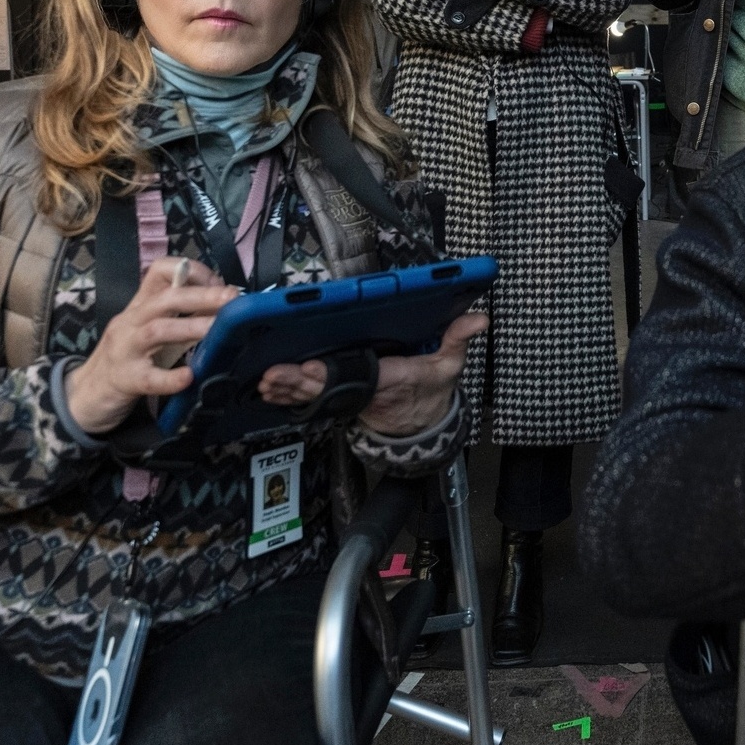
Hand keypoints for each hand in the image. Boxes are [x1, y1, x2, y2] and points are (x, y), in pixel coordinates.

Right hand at [66, 257, 236, 433]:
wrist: (86, 393)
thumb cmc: (127, 358)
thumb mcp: (151, 330)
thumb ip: (180, 316)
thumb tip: (224, 305)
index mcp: (140, 306)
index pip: (160, 271)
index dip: (192, 272)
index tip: (220, 285)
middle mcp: (131, 321)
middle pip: (165, 299)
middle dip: (200, 296)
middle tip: (231, 299)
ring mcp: (125, 350)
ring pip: (157, 331)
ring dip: (191, 326)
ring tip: (219, 329)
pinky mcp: (124, 380)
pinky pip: (148, 378)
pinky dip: (169, 378)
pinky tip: (189, 377)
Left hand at [257, 311, 484, 437]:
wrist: (425, 426)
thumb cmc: (434, 391)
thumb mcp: (451, 365)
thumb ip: (459, 338)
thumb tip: (479, 319)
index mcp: (391, 380)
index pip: (359, 377)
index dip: (331, 374)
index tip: (310, 368)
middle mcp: (366, 393)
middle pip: (326, 388)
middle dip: (297, 382)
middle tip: (272, 374)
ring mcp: (351, 400)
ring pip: (314, 397)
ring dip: (287, 391)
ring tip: (265, 382)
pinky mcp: (342, 403)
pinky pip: (312, 401)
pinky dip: (289, 397)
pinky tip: (269, 390)